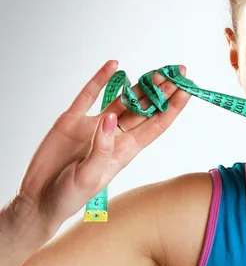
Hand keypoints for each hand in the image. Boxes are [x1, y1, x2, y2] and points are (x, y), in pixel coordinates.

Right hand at [10, 60, 191, 238]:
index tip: (187, 90)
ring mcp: (94, 125)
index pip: (156, 124)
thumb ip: (101, 148)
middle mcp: (114, 134)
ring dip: (140, 84)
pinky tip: (114, 65)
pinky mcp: (72, 120)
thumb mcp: (89, 176)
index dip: (172, 107)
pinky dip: (100, 80)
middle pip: (145, 108)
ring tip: (158, 69)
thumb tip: (110, 118)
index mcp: (126, 150)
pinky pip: (88, 95)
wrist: (38, 200)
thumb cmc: (69, 196)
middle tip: (178, 72)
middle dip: (162, 90)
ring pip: (123, 99)